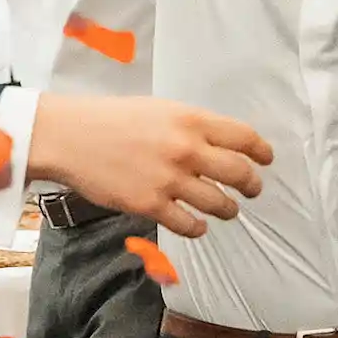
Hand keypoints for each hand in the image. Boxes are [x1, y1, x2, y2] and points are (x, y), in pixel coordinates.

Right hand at [30, 94, 271, 239]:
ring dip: (229, 209)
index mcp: (190, 119)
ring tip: (227, 210)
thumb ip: (190, 126)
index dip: (261, 150)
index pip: (243, 136)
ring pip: (219, 203)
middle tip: (252, 190)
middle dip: (251, 185)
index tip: (266, 159)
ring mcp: (169, 179)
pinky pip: (189, 224)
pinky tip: (197, 224)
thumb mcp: (158, 110)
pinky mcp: (150, 204)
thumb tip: (219, 144)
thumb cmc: (111, 119)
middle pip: (239, 173)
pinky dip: (198, 227)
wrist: (70, 136)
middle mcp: (186, 149)